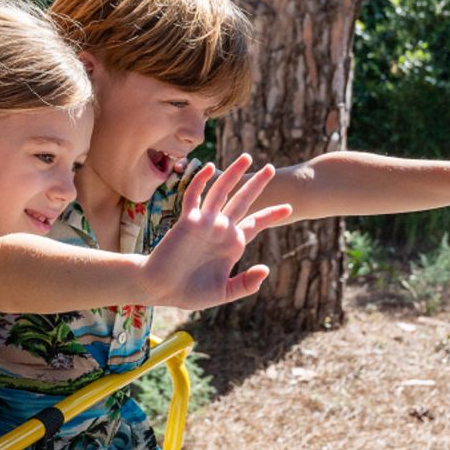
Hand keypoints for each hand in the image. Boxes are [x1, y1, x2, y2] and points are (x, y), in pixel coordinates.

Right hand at [141, 153, 291, 309]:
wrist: (161, 288)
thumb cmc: (189, 293)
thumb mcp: (224, 292)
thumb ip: (245, 283)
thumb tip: (265, 269)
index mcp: (232, 244)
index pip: (255, 223)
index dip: (271, 214)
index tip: (289, 207)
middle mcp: (220, 229)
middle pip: (242, 201)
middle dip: (257, 184)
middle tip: (271, 168)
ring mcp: (204, 223)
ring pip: (221, 192)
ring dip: (233, 174)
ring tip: (247, 157)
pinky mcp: (187, 221)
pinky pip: (194, 197)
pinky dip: (201, 181)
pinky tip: (210, 167)